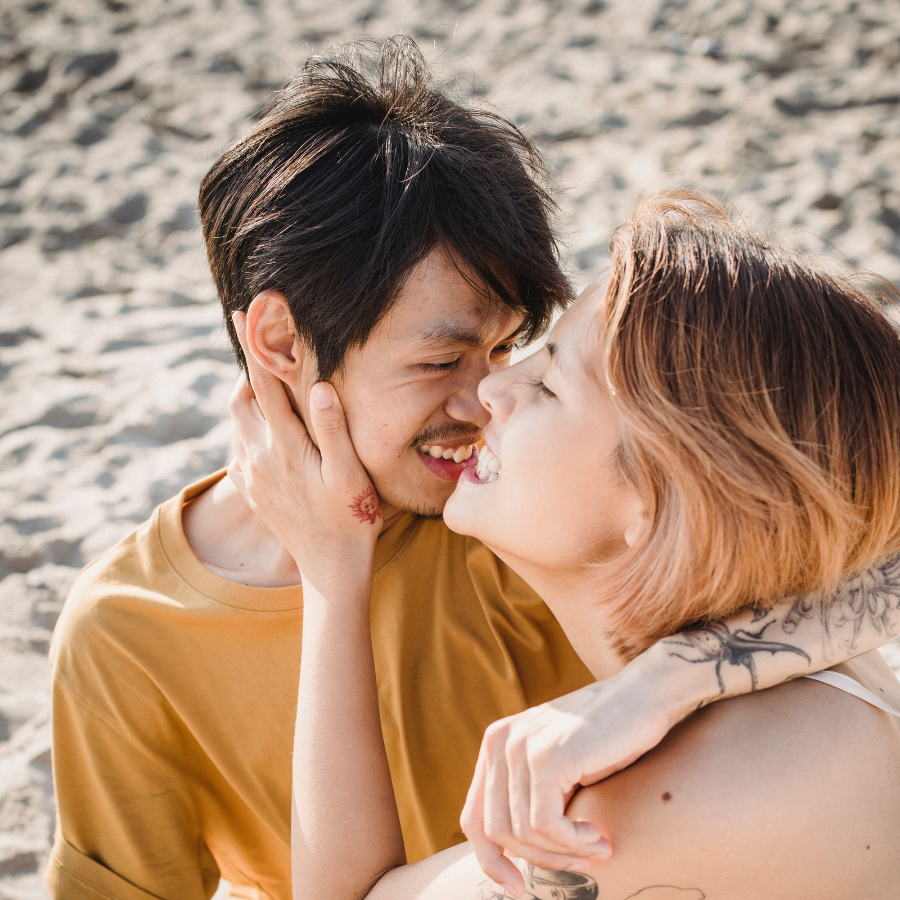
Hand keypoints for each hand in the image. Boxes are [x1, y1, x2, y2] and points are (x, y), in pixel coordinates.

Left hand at [228, 311, 380, 586]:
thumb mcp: (350, 474)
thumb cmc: (351, 519)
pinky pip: (237, 450)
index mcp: (284, 446)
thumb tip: (321, 385)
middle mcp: (258, 457)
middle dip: (245, 371)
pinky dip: (245, 430)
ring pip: (235, 424)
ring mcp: (251, 476)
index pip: (261, 383)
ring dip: (245, 400)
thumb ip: (334, 429)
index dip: (253, 346)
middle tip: (261, 350)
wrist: (330, 568)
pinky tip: (264, 432)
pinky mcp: (251, 492)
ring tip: (264, 386)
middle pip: (239, 400)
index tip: (242, 313)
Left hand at [460, 655, 674, 895]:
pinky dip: (573, 841)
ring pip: (522, 832)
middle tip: (580, 864)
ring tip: (596, 847)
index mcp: (496, 744)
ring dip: (563, 853)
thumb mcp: (557, 767)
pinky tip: (599, 834)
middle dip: (537, 860)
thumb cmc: (609, 737)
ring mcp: (521, 746)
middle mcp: (500, 741)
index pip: (473, 817)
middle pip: (494, 831)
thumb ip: (530, 796)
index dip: (490, 860)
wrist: (645, 696)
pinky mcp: (548, 758)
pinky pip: (546, 825)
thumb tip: (512, 857)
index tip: (518, 887)